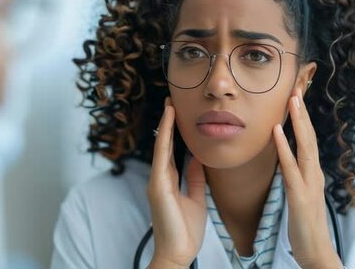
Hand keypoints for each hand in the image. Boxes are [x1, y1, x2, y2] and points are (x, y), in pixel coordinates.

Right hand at [146, 97, 206, 268]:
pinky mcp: (158, 187)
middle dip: (168, 123)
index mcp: (168, 182)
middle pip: (164, 145)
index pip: (171, 151)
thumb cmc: (186, 230)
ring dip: (166, 125)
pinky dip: (164, 138)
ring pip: (161, 147)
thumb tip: (198, 159)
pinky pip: (161, 157)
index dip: (175, 132)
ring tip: (170, 105)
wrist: (179, 252)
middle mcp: (160, 179)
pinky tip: (168, 123)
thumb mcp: (196, 198)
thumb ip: (194, 178)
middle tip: (172, 101)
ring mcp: (157, 182)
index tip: (179, 113)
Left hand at [272, 88, 342, 268]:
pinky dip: (284, 147)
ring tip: (292, 100)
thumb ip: (296, 176)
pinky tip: (276, 131)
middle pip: (309, 136)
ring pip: (304, 146)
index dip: (303, 118)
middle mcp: (313, 174)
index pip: (308, 139)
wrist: (316, 252)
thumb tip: (289, 160)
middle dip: (303, 112)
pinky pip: (290, 168)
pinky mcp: (300, 197)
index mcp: (312, 173)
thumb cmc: (305, 225)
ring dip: (298, 122)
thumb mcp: (300, 195)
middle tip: (296, 87)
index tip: (296, 96)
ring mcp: (308, 184)